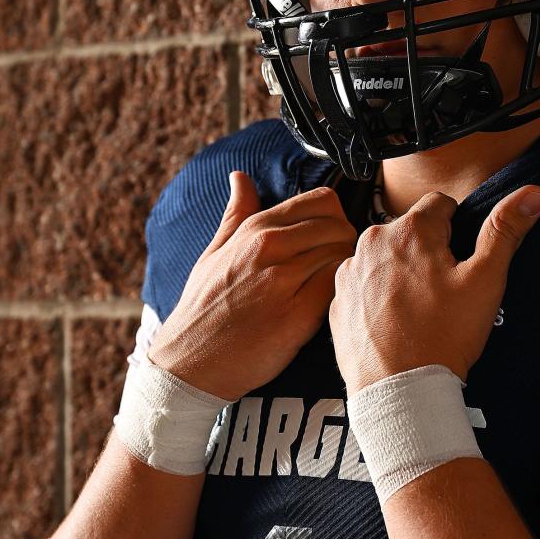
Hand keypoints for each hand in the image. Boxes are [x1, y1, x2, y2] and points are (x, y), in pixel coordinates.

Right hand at [147, 173, 357, 401]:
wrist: (191, 362)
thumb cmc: (204, 308)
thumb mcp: (214, 254)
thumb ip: (235, 214)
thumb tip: (240, 176)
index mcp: (254, 229)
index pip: (320, 201)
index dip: (335, 219)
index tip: (331, 240)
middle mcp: (269, 248)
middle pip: (339, 225)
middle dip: (347, 242)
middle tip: (339, 265)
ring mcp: (283, 280)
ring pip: (343, 253)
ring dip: (348, 268)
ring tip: (337, 285)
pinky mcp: (297, 314)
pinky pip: (338, 286)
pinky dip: (343, 290)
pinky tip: (333, 304)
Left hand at [329, 185, 539, 397]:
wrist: (400, 392)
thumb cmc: (443, 336)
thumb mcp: (485, 281)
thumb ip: (505, 231)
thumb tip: (531, 194)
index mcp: (410, 230)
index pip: (440, 204)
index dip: (457, 229)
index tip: (460, 261)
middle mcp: (371, 242)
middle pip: (409, 231)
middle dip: (427, 252)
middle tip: (443, 292)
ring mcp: (349, 274)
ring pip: (384, 258)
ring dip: (400, 273)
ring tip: (419, 311)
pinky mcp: (337, 302)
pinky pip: (363, 287)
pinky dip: (377, 298)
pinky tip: (395, 323)